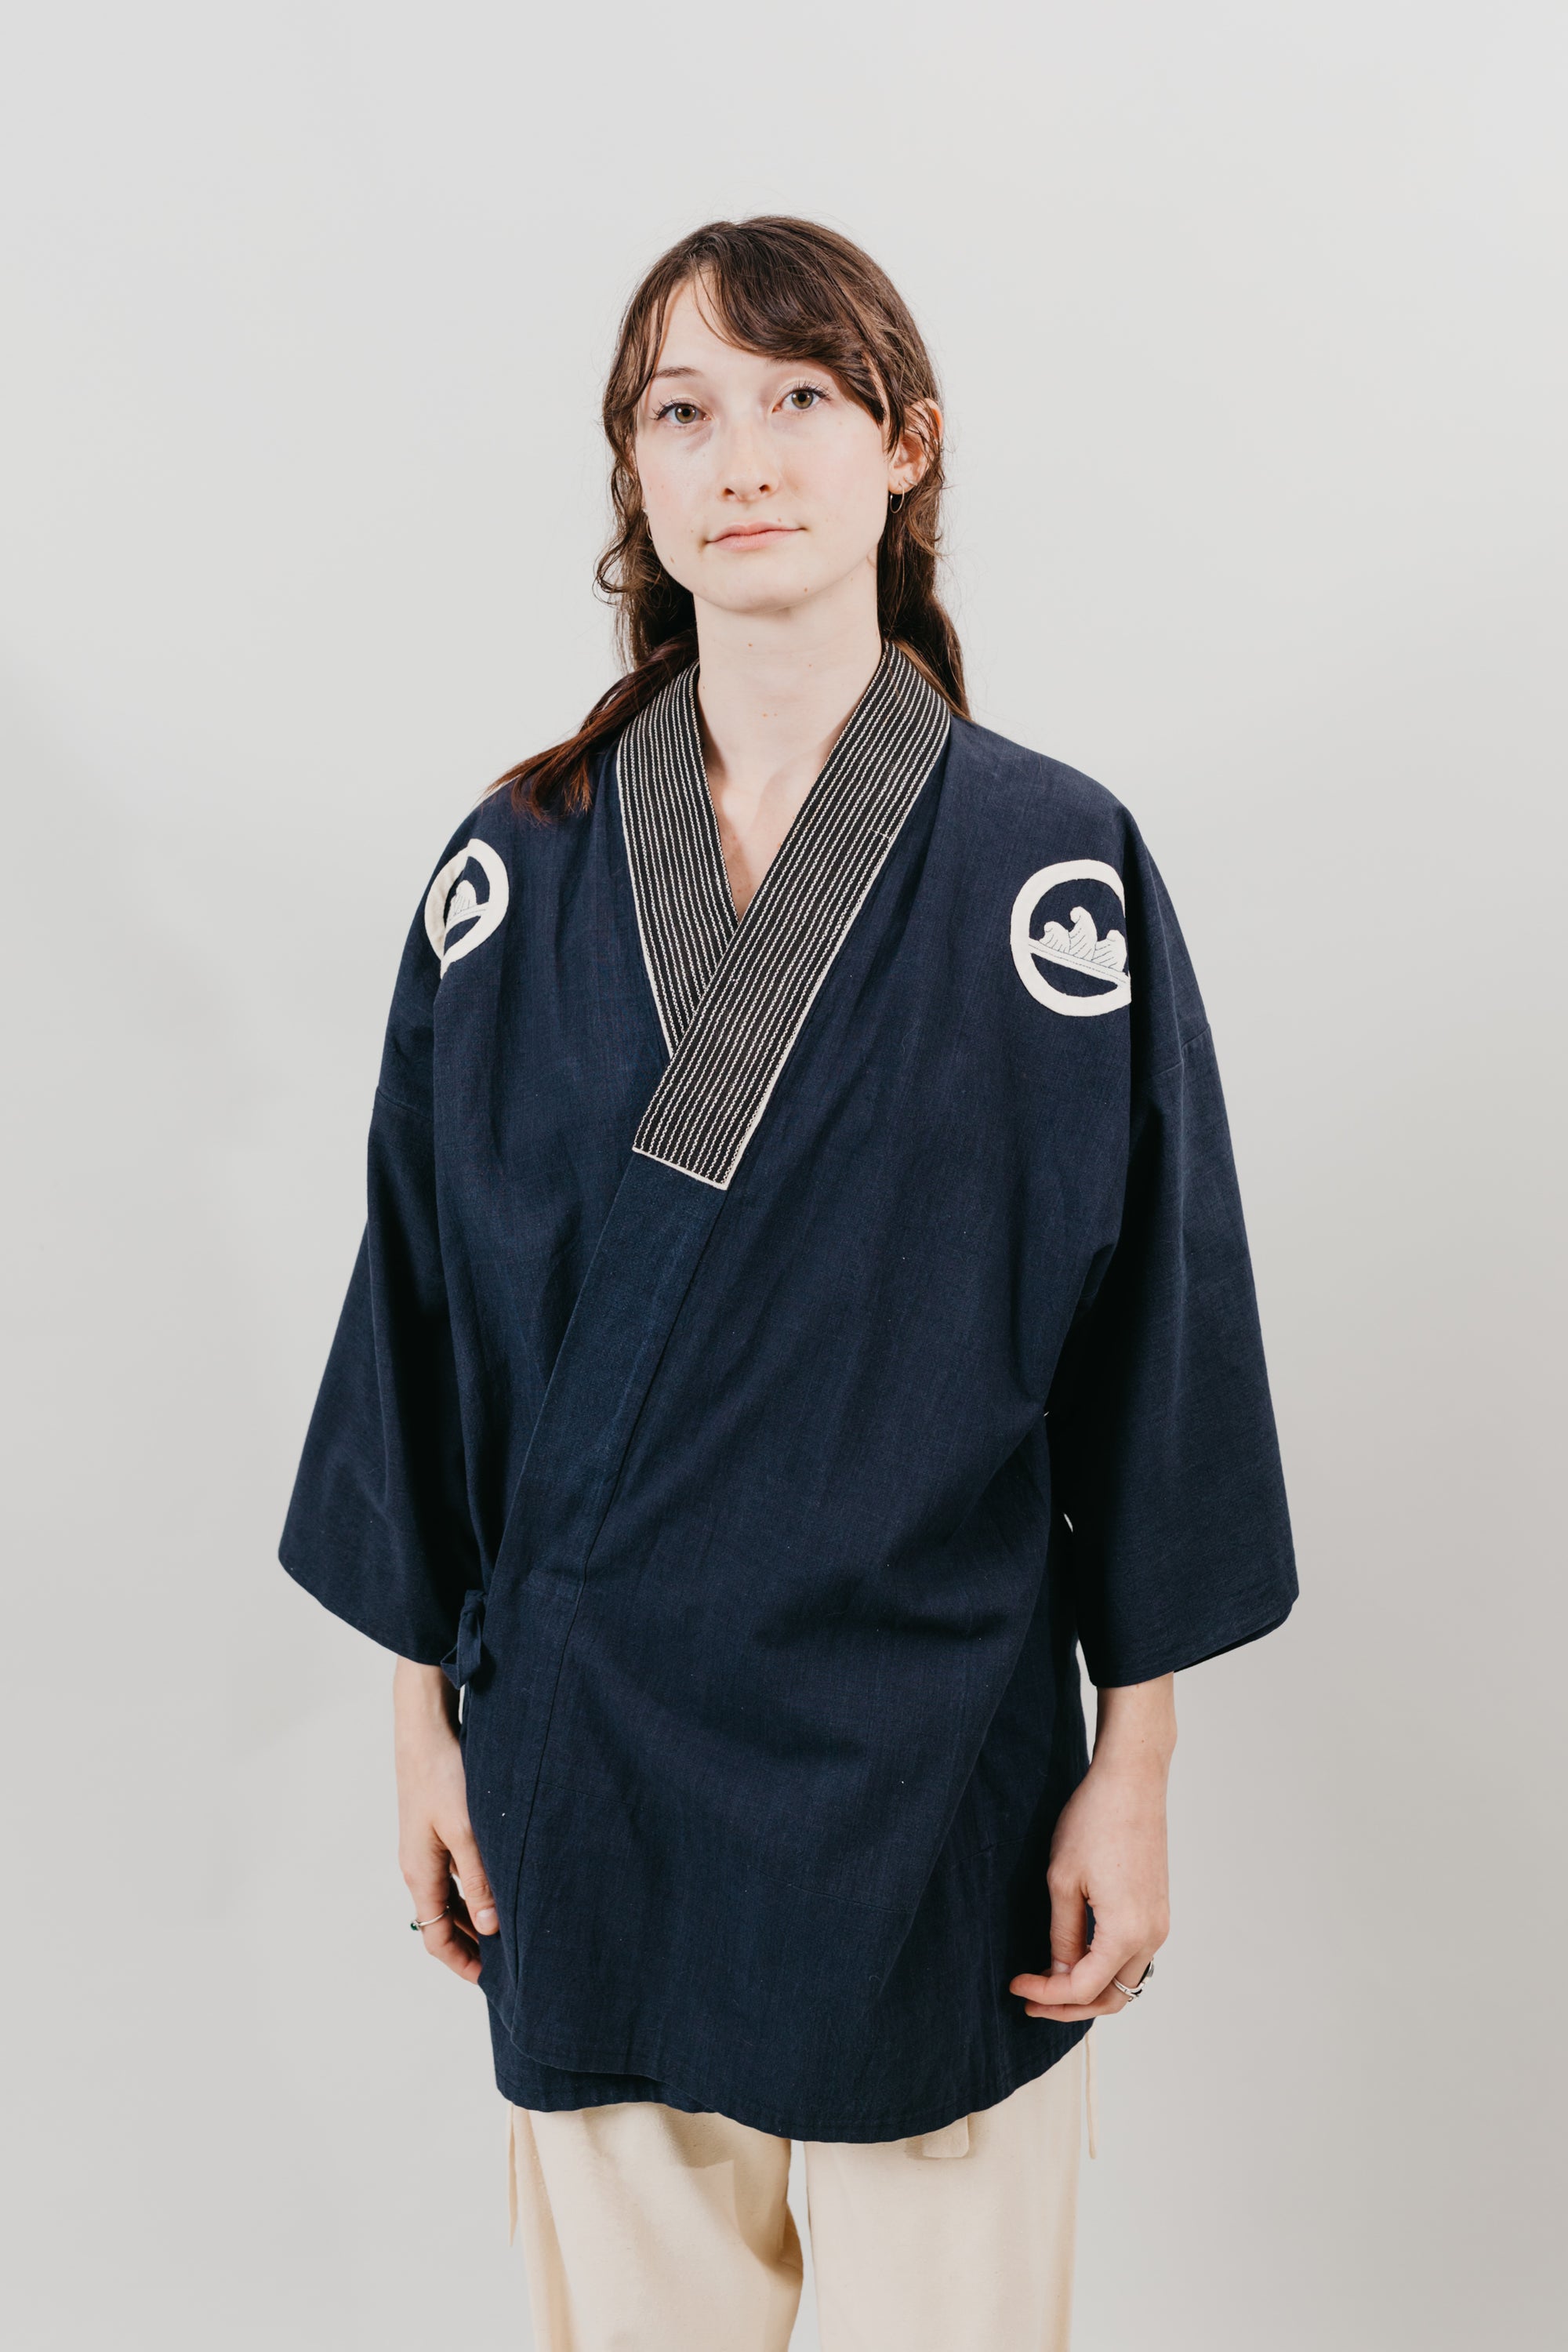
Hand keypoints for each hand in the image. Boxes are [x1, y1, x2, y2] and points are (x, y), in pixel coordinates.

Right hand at [393, 1658, 498, 1983]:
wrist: (425, 1727)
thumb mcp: (467, 1831)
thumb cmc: (443, 1774)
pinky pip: (454, 1872)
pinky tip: (502, 1882)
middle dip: (471, 1943)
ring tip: (512, 1925)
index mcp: (420, 1873)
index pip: (434, 1937)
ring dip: (475, 1914)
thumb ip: (479, 1880)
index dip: (461, 1962)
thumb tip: (491, 1927)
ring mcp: (426, 1846)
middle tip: (510, 1958)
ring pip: (450, 1896)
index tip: (490, 1980)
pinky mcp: (437, 1827)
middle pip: (442, 1920)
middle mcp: (419, 1865)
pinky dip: (474, 1887)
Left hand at [1009, 1673, 1174, 2021]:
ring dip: (1090, 1990)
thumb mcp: (1063, 1881)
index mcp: (1127, 1932)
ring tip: (1050, 1984)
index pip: (1084, 1987)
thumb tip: (1059, 1973)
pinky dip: (1106, 1968)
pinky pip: (1134, 1955)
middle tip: (1032, 2000)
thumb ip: (1063, 1935)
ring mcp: (1159, 1922)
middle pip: (1112, 1997)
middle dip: (1070, 2006)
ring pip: (1126, 1980)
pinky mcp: (1157, 1909)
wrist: (1131, 1781)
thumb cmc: (1094, 1821)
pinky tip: (1076, 1958)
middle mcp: (1152, 1935)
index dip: (1047, 1993)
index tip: (1017, 1985)